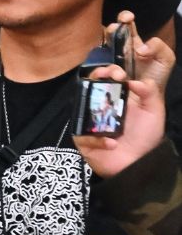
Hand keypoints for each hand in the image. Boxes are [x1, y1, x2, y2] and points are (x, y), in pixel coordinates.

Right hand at [73, 62, 168, 176]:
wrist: (140, 163)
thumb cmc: (145, 137)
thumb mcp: (154, 111)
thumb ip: (150, 93)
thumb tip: (135, 80)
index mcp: (116, 98)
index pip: (107, 78)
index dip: (110, 71)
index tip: (119, 74)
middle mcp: (100, 107)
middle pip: (90, 86)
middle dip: (96, 77)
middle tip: (106, 77)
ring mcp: (89, 123)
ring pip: (81, 108)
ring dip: (92, 106)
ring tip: (105, 110)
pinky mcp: (83, 139)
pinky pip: (84, 136)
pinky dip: (98, 140)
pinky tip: (112, 143)